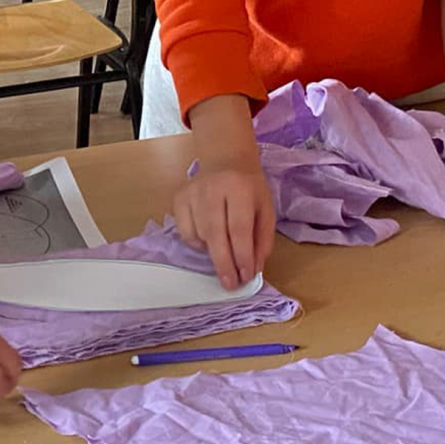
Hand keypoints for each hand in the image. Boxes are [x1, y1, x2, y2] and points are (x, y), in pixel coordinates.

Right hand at [175, 93, 275, 288]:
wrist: (226, 160)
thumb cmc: (249, 189)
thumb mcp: (266, 210)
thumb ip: (262, 240)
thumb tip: (253, 269)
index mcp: (240, 188)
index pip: (239, 228)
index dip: (242, 256)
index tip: (246, 276)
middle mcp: (212, 188)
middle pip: (215, 233)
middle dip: (224, 263)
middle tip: (230, 283)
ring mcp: (192, 192)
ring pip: (200, 234)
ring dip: (213, 253)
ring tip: (225, 257)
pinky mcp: (178, 198)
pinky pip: (185, 232)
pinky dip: (197, 243)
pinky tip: (209, 239)